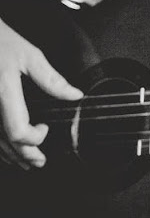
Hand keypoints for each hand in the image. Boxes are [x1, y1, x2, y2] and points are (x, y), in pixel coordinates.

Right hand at [0, 18, 82, 169]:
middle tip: (40, 162)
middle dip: (24, 155)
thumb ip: (51, 79)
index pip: (18, 130)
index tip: (46, 128)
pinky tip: (5, 148)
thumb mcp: (29, 55)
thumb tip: (75, 95)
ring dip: (9, 155)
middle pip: (4, 142)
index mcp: (3, 93)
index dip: (34, 138)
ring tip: (25, 162)